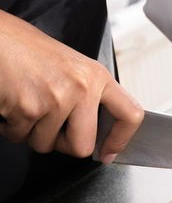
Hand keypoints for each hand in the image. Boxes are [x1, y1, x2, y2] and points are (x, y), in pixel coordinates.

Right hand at [0, 10, 143, 161]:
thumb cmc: (28, 50)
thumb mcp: (72, 67)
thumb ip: (89, 96)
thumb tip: (97, 131)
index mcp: (97, 77)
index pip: (130, 114)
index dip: (121, 140)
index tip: (109, 151)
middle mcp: (82, 88)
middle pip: (82, 146)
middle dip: (62, 145)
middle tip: (51, 128)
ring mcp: (56, 99)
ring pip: (45, 145)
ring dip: (32, 133)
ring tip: (27, 105)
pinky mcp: (28, 108)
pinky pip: (19, 137)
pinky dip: (11, 128)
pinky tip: (12, 104)